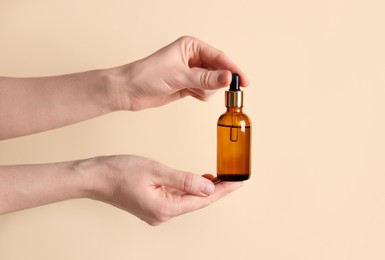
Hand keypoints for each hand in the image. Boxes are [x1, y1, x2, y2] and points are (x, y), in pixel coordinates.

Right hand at [82, 155, 241, 225]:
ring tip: (220, 177)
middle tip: (234, 177)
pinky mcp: (153, 206)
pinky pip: (178, 199)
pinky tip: (196, 181)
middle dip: (216, 189)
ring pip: (188, 201)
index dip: (223, 190)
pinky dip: (189, 190)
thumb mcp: (156, 171)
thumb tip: (208, 187)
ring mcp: (157, 213)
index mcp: (165, 208)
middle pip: (197, 202)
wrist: (95, 177)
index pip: (203, 200)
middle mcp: (163, 215)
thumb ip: (184, 180)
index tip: (239, 183)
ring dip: (203, 189)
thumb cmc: (120, 172)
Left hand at [109, 36, 248, 110]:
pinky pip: (204, 91)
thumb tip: (228, 78)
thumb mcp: (179, 76)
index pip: (219, 57)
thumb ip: (206, 78)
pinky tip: (188, 93)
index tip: (244, 82)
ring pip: (212, 83)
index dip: (233, 69)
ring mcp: (190, 72)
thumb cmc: (147, 76)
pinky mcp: (187, 84)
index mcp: (191, 46)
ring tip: (190, 90)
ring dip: (205, 89)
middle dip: (217, 81)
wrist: (129, 91)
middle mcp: (192, 57)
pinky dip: (200, 94)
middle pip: (218, 70)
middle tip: (214, 89)